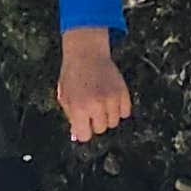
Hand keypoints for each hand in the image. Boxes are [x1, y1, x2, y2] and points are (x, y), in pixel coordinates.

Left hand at [57, 28, 132, 144]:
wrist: (86, 53)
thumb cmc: (73, 76)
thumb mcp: (65, 98)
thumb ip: (71, 118)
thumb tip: (78, 136)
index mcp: (78, 109)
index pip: (85, 136)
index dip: (84, 130)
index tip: (83, 123)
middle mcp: (96, 106)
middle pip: (101, 129)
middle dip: (95, 122)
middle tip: (92, 108)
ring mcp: (111, 99)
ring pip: (114, 122)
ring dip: (108, 116)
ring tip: (101, 102)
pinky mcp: (123, 92)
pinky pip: (125, 112)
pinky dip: (120, 109)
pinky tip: (111, 99)